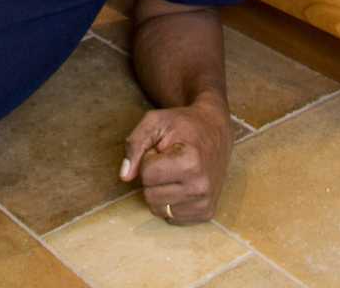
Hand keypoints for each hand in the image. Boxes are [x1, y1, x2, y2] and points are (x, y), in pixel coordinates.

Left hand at [121, 96, 231, 224]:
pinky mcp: (206, 213)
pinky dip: (171, 202)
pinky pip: (172, 218)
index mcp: (190, 162)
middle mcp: (200, 187)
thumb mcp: (155, 122)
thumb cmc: (182, 124)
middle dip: (153, 177)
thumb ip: (135, 144)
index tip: (163, 148)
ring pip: (159, 210)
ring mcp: (205, 203)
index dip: (149, 158)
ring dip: (160, 191)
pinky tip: (181, 185)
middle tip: (168, 160)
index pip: (147, 174)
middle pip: (150, 196)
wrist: (215, 130)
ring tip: (174, 172)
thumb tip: (124, 177)